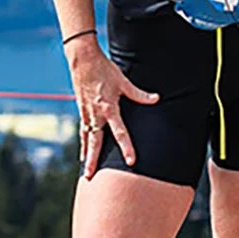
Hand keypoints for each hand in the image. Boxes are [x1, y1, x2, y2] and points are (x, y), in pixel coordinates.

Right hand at [67, 36, 159, 178]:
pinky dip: (83, 142)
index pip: (120, 133)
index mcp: (108, 109)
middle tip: (90, 177)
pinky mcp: (82, 110)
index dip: (126, 147)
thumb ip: (139, 94)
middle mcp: (95, 114)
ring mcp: (86, 113)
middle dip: (93, 161)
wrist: (83, 60)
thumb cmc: (104, 70)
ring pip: (87, 139)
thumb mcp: (123, 81)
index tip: (131, 161)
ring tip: (86, 170)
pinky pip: (83, 131)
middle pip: (95, 142)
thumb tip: (156, 99)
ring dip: (87, 155)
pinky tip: (84, 151)